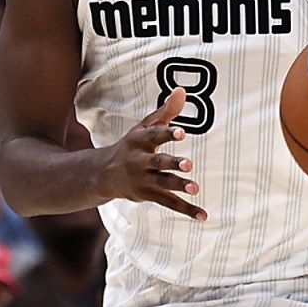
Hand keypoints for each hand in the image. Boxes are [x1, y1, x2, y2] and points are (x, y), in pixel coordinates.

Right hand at [99, 87, 203, 219]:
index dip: (167, 133)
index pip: (154, 136)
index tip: (181, 132)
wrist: (104, 174)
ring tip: (195, 188)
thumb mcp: (144, 127)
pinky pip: (169, 204)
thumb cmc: (131, 146)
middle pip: (158, 162)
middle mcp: (140, 161)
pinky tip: (203, 215)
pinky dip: (187, 210)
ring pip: (163, 184)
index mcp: (140, 141)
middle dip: (172, 163)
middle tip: (188, 164)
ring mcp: (144, 180)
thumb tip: (182, 90)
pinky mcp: (149, 195)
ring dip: (179, 186)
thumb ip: (165, 111)